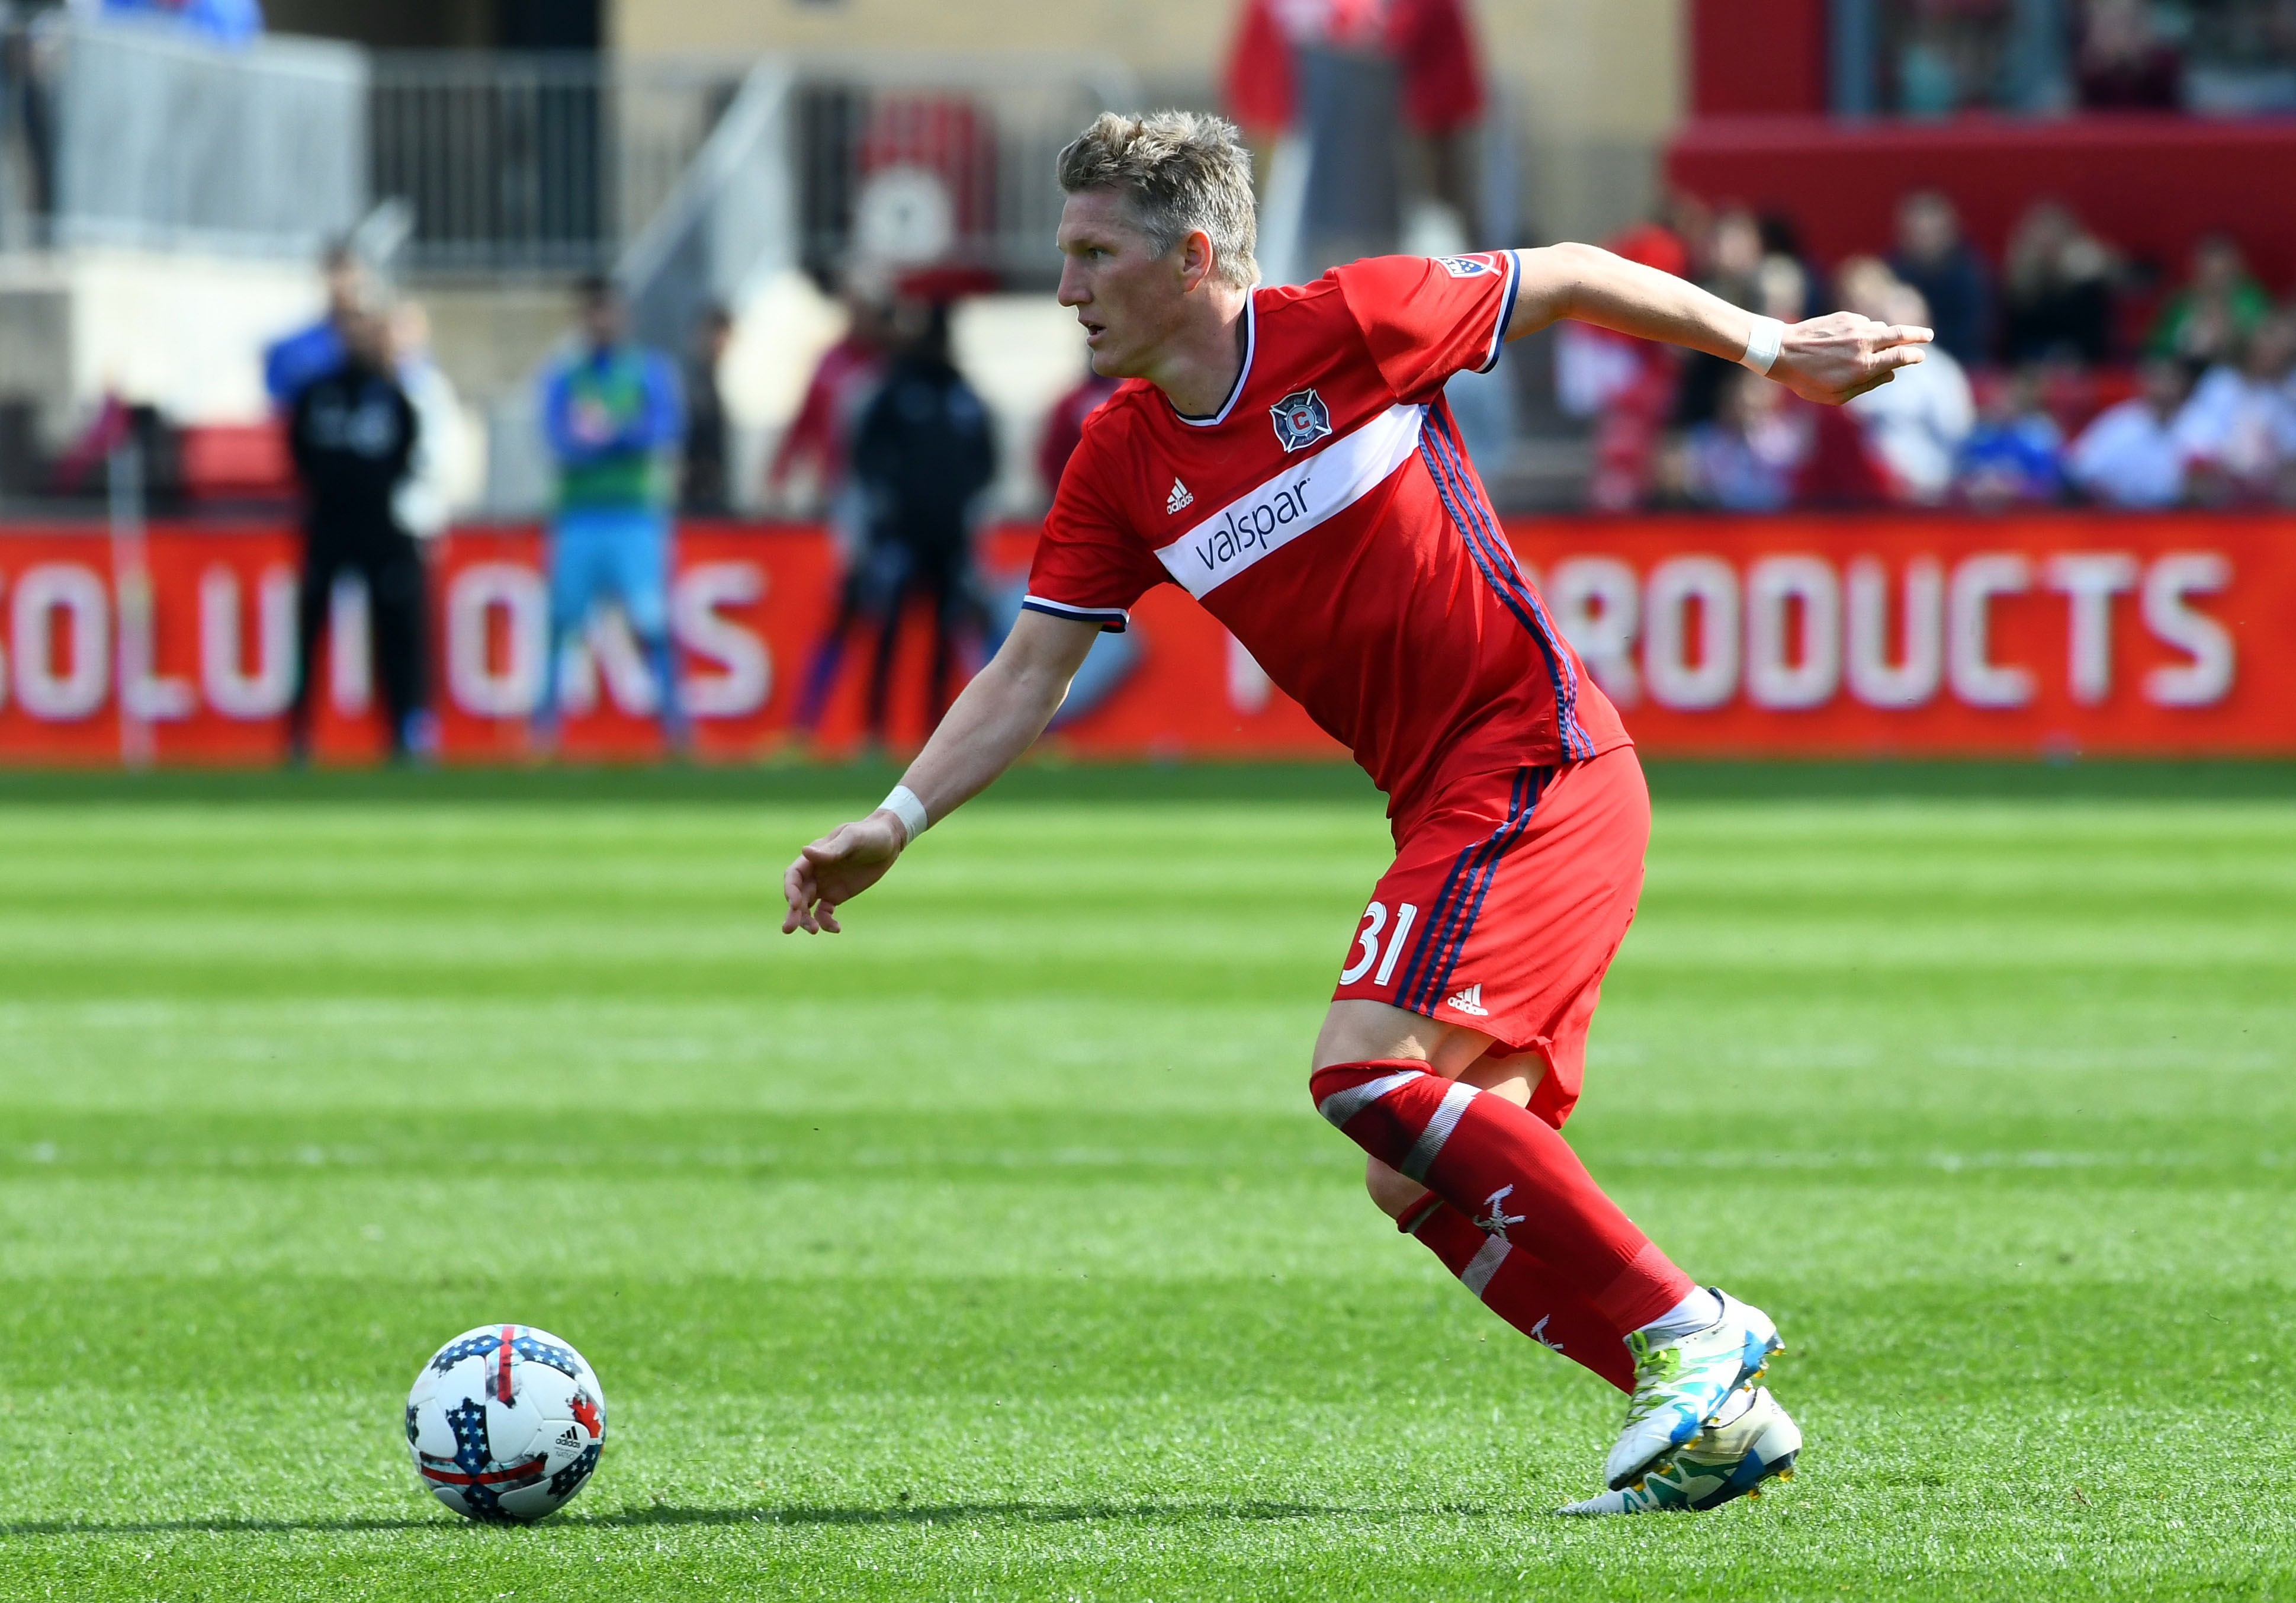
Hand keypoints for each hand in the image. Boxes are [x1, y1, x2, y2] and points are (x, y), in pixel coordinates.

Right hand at [781, 809, 905, 933]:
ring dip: (806, 920)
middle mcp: (814, 873)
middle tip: (789, 929)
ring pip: (807, 907)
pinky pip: (825, 913)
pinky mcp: (837, 896)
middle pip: (797, 895)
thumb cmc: (869, 834)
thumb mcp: (852, 838)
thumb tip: (805, 851)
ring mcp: (824, 886)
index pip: (793, 876)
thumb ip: (831, 850)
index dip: (791, 890)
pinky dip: (826, 922)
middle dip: (793, 911)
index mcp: (813, 857)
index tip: (795, 904)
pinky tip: (836, 928)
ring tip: (813, 931)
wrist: (888, 842)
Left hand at [1771, 314, 1932, 405]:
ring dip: (1887, 335)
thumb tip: (1891, 374)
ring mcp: (1855, 327)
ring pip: (1882, 328)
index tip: (1921, 355)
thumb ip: (1868, 385)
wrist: (1781, 351)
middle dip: (1918, 335)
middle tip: (1928, 336)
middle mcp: (1864, 343)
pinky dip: (1866, 330)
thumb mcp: (1836, 395)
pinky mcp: (1845, 316)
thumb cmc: (1806, 380)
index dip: (1915, 356)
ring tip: (1883, 344)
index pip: (1901, 357)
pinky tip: (1853, 340)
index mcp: (1864, 366)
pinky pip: (1865, 323)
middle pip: (1901, 335)